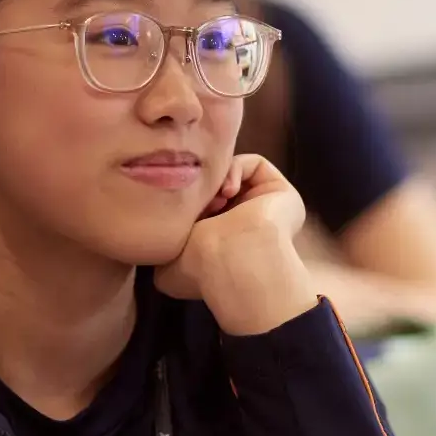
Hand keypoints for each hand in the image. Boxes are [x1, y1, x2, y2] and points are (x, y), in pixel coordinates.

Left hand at [156, 154, 315, 336]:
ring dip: (218, 181)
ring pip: (236, 175)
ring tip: (213, 200)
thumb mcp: (167, 268)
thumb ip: (162, 249)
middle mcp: (247, 226)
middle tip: (194, 199)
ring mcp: (267, 209)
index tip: (176, 206)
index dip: (187, 202)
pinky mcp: (282, 193)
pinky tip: (228, 191)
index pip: (204, 212)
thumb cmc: (200, 269)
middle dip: (203, 188)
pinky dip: (236, 169)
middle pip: (219, 189)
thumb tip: (154, 243)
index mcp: (224, 245)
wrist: (233, 263)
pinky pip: (255, 165)